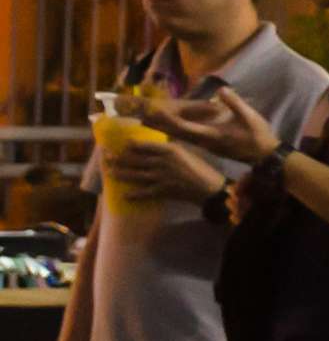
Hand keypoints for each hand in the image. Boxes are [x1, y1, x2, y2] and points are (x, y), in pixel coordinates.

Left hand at [103, 137, 217, 204]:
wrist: (210, 188)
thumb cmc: (200, 168)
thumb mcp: (185, 153)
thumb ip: (169, 149)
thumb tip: (153, 146)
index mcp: (168, 150)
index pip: (141, 145)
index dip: (127, 145)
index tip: (117, 144)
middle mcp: (162, 162)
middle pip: (134, 160)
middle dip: (117, 159)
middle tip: (105, 157)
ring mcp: (161, 177)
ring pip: (134, 175)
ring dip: (120, 174)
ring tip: (109, 173)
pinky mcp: (162, 190)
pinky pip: (143, 193)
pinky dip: (133, 194)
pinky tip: (123, 195)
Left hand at [152, 88, 272, 166]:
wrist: (264, 155)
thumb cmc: (258, 136)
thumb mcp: (249, 117)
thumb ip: (234, 103)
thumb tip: (221, 90)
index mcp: (211, 134)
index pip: (184, 126)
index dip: (167, 119)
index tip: (152, 111)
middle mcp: (203, 141)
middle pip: (175, 133)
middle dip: (158, 124)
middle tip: (139, 116)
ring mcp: (205, 145)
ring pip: (178, 137)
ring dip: (163, 130)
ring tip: (145, 122)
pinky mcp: (208, 145)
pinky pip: (186, 139)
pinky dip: (174, 134)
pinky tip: (168, 130)